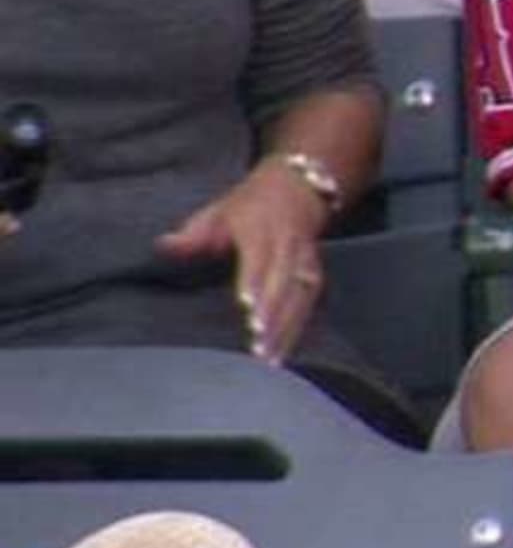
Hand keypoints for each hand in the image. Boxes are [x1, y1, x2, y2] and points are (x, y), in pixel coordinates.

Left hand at [157, 164, 325, 365]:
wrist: (299, 187)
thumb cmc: (250, 206)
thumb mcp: (219, 211)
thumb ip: (193, 234)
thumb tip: (164, 245)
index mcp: (261, 229)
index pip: (259, 258)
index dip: (256, 282)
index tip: (247, 307)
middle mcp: (287, 246)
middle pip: (283, 283)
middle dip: (273, 315)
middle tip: (258, 344)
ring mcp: (305, 261)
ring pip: (300, 297)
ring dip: (287, 329)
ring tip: (270, 359)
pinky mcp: (314, 274)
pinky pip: (309, 304)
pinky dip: (298, 330)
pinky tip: (284, 354)